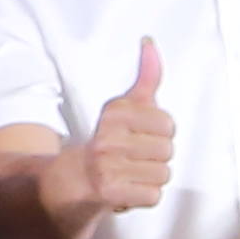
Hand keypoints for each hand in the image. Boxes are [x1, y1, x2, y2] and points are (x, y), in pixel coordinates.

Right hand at [76, 39, 177, 221]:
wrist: (72, 181)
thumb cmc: (108, 141)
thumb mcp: (124, 107)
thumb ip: (145, 78)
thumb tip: (150, 43)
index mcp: (115, 113)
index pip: (167, 124)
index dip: (159, 133)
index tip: (139, 136)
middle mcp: (108, 137)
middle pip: (167, 150)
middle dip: (156, 157)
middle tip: (134, 158)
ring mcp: (107, 166)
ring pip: (163, 173)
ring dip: (151, 178)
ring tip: (131, 173)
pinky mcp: (109, 193)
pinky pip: (153, 195)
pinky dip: (144, 196)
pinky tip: (128, 189)